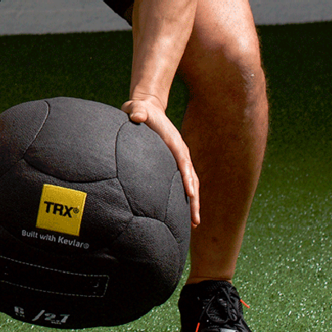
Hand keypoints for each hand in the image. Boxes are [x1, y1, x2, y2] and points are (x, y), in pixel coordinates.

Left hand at [122, 97, 199, 227]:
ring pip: (190, 183)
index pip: (182, 161)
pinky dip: (184, 198)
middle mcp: (179, 151)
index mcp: (173, 141)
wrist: (146, 108)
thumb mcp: (136, 108)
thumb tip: (136, 115)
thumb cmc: (139, 110)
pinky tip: (182, 215)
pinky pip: (181, 183)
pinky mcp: (172, 164)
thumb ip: (136, 111)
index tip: (190, 193)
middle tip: (195, 220)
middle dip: (194, 199)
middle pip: (191, 178)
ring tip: (194, 223)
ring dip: (192, 203)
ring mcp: (177, 158)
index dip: (187, 177)